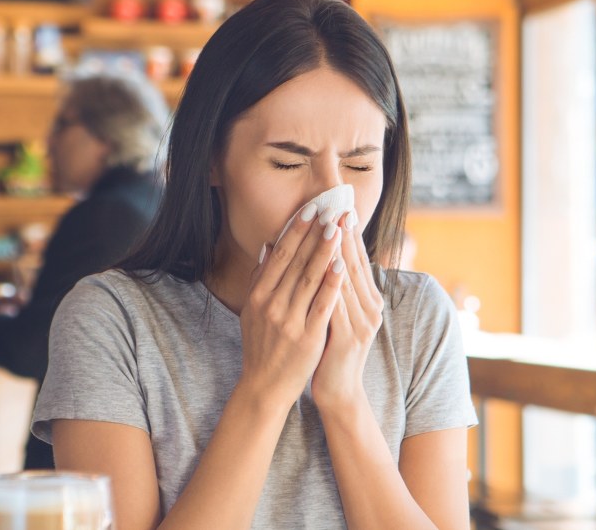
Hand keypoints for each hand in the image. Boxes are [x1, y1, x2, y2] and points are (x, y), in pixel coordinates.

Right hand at [238, 203, 345, 410]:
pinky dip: (332, 283)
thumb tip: (268, 245)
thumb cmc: (261, 345)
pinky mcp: (308, 336)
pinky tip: (342, 265)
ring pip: (310, 279)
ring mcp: (290, 321)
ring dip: (324, 251)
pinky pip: (322, 305)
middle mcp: (272, 305)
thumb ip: (260, 278)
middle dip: (313, 234)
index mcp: (258, 296)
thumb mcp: (253, 310)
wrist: (265, 386)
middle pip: (296, 262)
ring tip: (337, 228)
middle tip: (328, 209)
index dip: (295, 231)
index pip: (279, 256)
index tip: (309, 209)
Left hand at [312, 210, 383, 412]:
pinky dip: (332, 283)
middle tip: (338, 207)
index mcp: (367, 301)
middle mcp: (370, 308)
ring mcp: (363, 323)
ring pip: (348, 280)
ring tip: (331, 227)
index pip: (358, 260)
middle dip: (345, 234)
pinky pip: (338, 304)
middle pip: (355, 264)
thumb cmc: (332, 350)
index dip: (350, 234)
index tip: (341, 208)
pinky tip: (326, 266)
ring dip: (338, 252)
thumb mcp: (334, 314)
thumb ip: (332, 288)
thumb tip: (326, 257)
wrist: (338, 390)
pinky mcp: (351, 337)